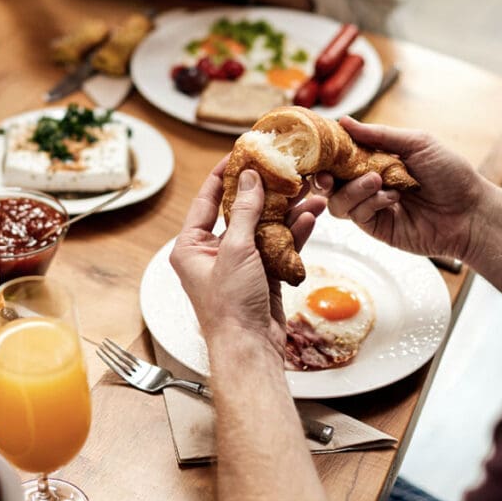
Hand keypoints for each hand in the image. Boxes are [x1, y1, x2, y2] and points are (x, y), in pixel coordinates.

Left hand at [170, 159, 325, 356]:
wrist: (250, 347)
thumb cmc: (230, 305)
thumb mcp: (234, 250)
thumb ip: (243, 212)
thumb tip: (248, 178)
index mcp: (191, 246)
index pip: (205, 200)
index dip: (222, 175)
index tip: (238, 154)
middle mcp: (212, 252)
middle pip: (239, 211)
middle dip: (264, 191)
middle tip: (282, 168)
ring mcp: (240, 263)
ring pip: (264, 227)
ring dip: (287, 211)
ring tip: (308, 190)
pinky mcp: (263, 274)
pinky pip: (279, 246)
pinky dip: (294, 232)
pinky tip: (311, 216)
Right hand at [313, 117, 491, 260]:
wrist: (471, 212)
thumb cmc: (451, 174)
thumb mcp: (417, 143)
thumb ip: (379, 135)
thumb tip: (345, 121)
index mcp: (376, 159)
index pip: (340, 155)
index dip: (326, 152)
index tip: (317, 147)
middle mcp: (368, 183)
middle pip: (329, 182)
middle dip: (323, 177)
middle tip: (327, 175)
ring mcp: (371, 206)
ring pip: (338, 201)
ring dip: (352, 189)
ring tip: (376, 181)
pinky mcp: (377, 227)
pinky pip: (356, 215)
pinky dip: (369, 203)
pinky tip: (391, 198)